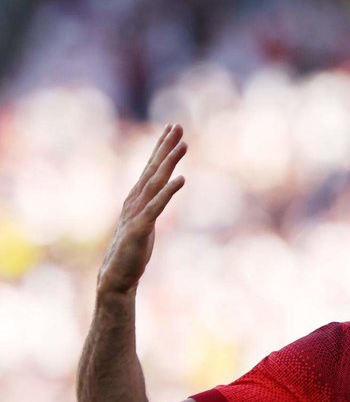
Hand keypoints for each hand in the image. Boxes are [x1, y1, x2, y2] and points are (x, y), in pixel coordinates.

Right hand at [98, 124, 186, 294]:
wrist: (116, 276)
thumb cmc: (132, 250)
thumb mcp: (146, 223)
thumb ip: (153, 206)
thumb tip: (163, 193)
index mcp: (137, 198)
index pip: (151, 168)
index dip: (161, 148)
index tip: (172, 128)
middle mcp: (135, 200)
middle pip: (153, 168)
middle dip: (165, 146)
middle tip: (178, 126)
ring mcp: (137, 213)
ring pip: (156, 182)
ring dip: (169, 163)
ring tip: (182, 145)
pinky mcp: (141, 228)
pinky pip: (157, 207)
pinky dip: (169, 192)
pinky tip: (181, 180)